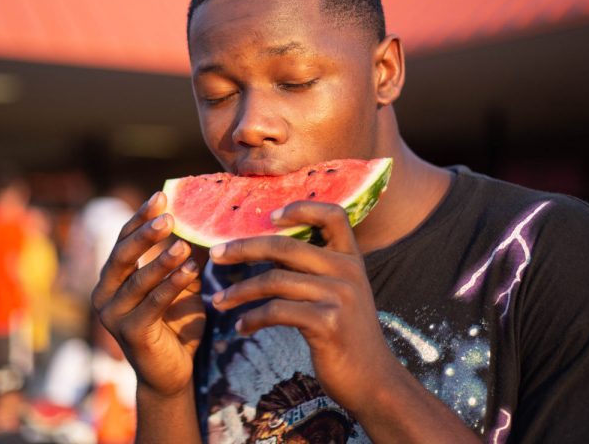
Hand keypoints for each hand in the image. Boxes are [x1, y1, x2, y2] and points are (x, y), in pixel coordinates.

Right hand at [92, 192, 205, 397]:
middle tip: (168, 216)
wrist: (171, 374)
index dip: (140, 217)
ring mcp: (113, 316)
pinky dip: (172, 285)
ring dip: (162, 260)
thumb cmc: (175, 324)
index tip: (161, 195)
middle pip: (122, 256)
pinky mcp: (131, 334)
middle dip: (145, 234)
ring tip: (184, 245)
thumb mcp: (178, 285)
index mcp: (112, 278)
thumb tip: (193, 221)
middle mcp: (105, 294)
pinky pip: (152, 304)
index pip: (123, 240)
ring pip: (138, 280)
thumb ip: (178, 259)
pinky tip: (191, 270)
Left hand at [208, 201, 395, 413]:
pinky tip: (242, 326)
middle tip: (215, 256)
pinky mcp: (327, 323)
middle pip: (285, 247)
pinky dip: (252, 318)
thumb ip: (316, 269)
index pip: (333, 215)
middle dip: (243, 249)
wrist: (373, 380)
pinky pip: (276, 312)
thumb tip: (267, 249)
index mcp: (351, 258)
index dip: (302, 208)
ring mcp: (339, 296)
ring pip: (274, 280)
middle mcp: (348, 271)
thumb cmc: (348, 335)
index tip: (270, 216)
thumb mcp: (342, 293)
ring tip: (219, 301)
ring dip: (239, 291)